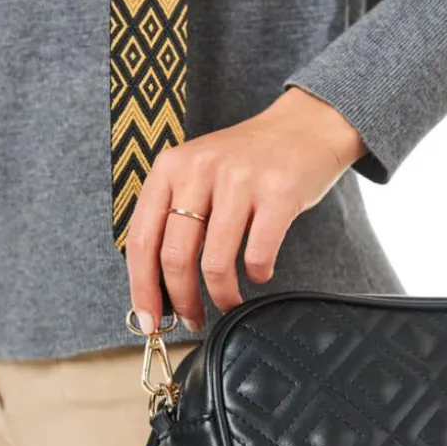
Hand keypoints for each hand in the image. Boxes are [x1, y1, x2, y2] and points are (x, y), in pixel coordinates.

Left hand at [126, 87, 365, 332]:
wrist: (305, 126)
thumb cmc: (250, 159)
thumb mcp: (199, 170)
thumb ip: (176, 211)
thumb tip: (158, 280)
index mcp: (171, 167)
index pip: (141, 238)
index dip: (141, 287)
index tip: (147, 318)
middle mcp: (200, 170)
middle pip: (175, 256)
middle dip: (182, 300)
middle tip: (192, 319)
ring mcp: (240, 180)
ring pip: (215, 262)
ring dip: (222, 295)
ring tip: (229, 302)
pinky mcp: (278, 193)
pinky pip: (258, 254)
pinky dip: (257, 274)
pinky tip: (259, 273)